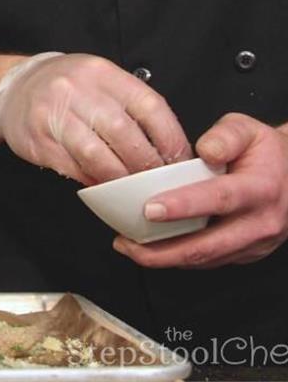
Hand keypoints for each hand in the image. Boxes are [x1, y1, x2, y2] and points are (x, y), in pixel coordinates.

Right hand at [0, 53, 191, 184]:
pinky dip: (92, 180)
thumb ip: (131, 106)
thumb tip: (168, 149)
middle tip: (157, 181)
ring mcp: (52, 114)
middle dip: (146, 164)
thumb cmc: (65, 88)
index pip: (148, 106)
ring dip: (119, 177)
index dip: (170, 138)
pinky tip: (102, 185)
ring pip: (96, 155)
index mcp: (101, 73)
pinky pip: (71, 167)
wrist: (13, 88)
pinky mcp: (36, 139)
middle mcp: (76, 89)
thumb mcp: (100, 81)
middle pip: (123, 134)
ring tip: (131, 188)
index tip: (180, 160)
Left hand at [114, 114, 287, 267]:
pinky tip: (152, 250)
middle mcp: (260, 222)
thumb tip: (205, 151)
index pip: (219, 198)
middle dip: (164, 249)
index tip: (149, 209)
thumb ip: (225, 136)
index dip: (183, 206)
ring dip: (165, 259)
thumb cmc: (266, 153)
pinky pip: (209, 261)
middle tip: (127, 242)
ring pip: (206, 259)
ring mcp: (254, 243)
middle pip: (208, 245)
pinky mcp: (245, 254)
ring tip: (129, 248)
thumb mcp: (249, 130)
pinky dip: (178, 259)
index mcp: (261, 188)